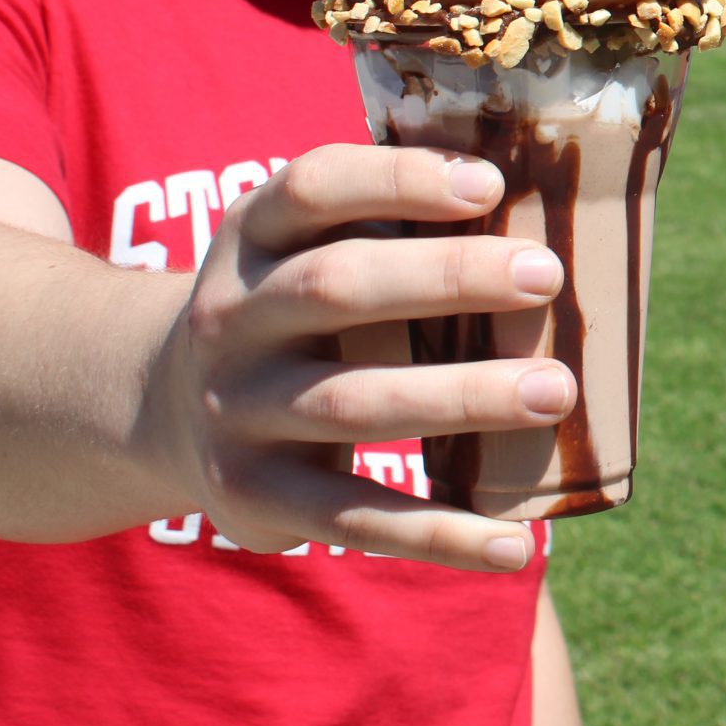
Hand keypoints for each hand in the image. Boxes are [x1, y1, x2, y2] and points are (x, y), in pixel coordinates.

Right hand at [146, 144, 574, 571]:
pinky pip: (353, 518)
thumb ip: (398, 226)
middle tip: (548, 277)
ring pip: (353, 402)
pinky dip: (439, 535)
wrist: (163, 408)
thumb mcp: (311, 246)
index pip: (313, 189)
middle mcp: (229, 317)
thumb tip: (562, 218)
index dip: (397, 180)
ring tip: (557, 392)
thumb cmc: (300, 307)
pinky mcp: (253, 495)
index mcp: (252, 234)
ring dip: (463, 397)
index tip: (490, 183)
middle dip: (449, 278)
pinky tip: (514, 545)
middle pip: (336, 287)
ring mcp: (235, 410)